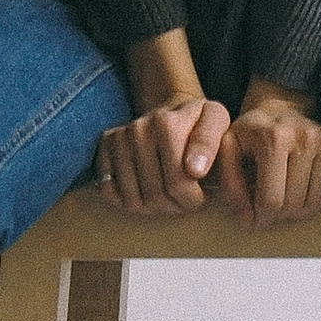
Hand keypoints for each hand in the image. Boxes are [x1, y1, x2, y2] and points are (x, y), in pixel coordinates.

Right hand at [96, 92, 229, 214]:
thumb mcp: (216, 122)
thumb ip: (210, 143)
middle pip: (155, 195)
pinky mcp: (104, 147)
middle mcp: (138, 129)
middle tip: (186, 198)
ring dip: (154, 207)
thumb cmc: (198, 124)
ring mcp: (119, 138)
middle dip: (175, 205)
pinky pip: (108, 192)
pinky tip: (147, 192)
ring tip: (169, 196)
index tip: (203, 194)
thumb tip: (194, 170)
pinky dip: (128, 201)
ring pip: (132, 199)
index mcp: (167, 123)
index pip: (178, 183)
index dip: (193, 199)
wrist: (171, 113)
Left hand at [215, 81, 320, 230]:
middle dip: (279, 216)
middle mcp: (306, 138)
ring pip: (319, 200)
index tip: (253, 219)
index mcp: (274, 139)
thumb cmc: (250, 132)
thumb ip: (230, 185)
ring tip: (287, 200)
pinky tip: (316, 193)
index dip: (260, 218)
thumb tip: (247, 220)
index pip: (272, 200)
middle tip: (268, 209)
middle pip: (296, 204)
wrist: (276, 105)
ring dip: (302, 210)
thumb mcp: (229, 151)